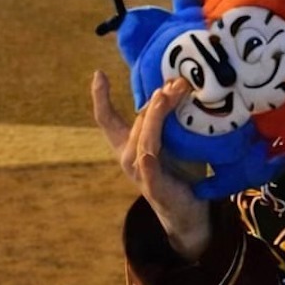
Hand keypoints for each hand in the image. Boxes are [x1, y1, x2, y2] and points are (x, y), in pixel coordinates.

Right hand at [91, 70, 211, 261]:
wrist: (186, 210)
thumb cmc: (177, 168)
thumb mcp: (171, 138)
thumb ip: (168, 116)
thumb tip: (176, 82)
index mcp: (127, 145)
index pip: (108, 119)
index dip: (101, 97)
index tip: (98, 74)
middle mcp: (129, 158)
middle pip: (137, 123)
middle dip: (156, 101)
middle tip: (174, 82)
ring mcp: (141, 174)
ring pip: (144, 141)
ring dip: (154, 119)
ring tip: (161, 99)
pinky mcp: (157, 190)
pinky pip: (151, 174)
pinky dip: (148, 166)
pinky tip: (147, 157)